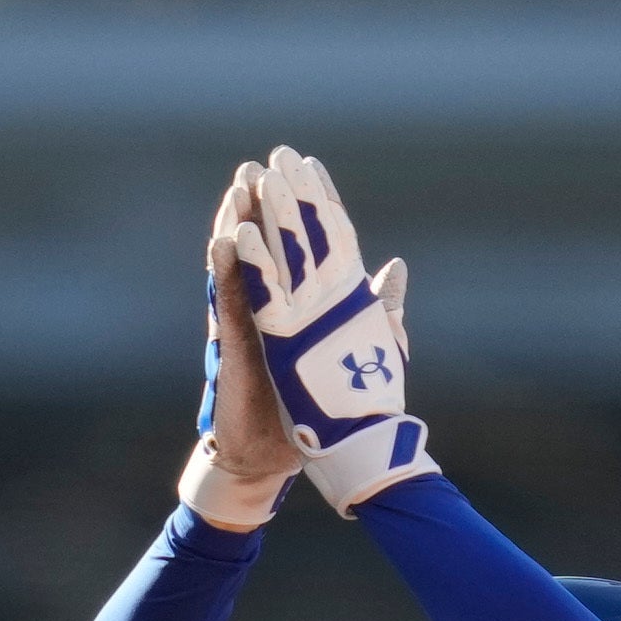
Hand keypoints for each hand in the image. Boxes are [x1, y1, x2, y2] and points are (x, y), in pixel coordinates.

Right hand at [227, 147, 428, 513]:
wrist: (284, 459)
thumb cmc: (318, 412)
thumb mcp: (359, 353)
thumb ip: (379, 311)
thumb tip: (396, 268)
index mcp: (308, 306)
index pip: (310, 244)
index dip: (312, 206)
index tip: (312, 166)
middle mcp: (277, 308)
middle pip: (272, 244)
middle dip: (271, 202)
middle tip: (271, 160)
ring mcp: (253, 325)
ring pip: (244, 264)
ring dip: (240, 223)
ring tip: (241, 183)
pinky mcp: (237, 349)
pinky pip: (229, 305)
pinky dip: (225, 271)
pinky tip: (224, 239)